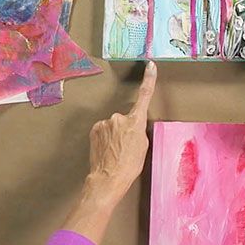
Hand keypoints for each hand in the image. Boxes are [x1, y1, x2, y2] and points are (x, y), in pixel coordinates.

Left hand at [87, 61, 156, 203]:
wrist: (108, 178)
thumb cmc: (129, 165)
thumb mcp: (143, 146)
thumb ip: (138, 129)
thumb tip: (132, 126)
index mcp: (136, 121)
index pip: (144, 95)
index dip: (149, 79)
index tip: (150, 66)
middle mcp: (119, 117)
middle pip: (125, 118)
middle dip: (126, 129)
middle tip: (126, 146)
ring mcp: (105, 123)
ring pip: (113, 125)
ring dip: (114, 135)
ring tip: (116, 151)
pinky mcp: (94, 129)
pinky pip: (103, 130)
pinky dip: (105, 138)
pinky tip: (107, 150)